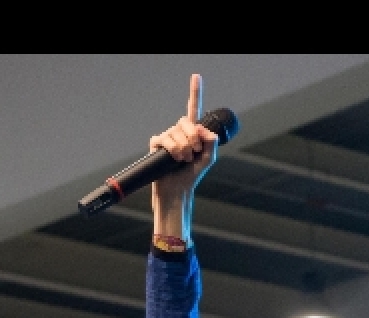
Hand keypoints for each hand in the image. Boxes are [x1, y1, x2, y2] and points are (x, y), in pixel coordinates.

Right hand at [150, 73, 219, 242]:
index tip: (196, 76)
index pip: (193, 109)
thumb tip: (204, 131)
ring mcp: (167, 138)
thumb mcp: (208, 159)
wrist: (178, 191)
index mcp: (192, 133)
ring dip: (184, 147)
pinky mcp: (156, 145)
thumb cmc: (192, 176)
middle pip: (186, 121)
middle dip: (193, 137)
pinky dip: (172, 149)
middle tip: (195, 151)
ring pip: (176, 132)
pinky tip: (175, 158)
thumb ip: (211, 143)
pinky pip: (164, 139)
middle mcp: (179, 132)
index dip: (195, 93)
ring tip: (184, 160)